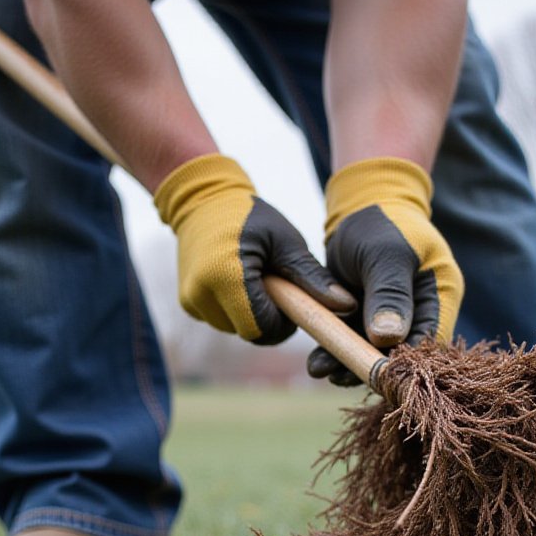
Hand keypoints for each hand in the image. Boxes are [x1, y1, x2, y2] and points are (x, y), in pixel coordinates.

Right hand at [154, 154, 354, 343]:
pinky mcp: (188, 303)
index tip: (292, 301)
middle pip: (250, 333)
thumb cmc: (251, 216)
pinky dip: (237, 309)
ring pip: (237, 329)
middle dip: (270, 319)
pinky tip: (240, 281)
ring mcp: (191, 301)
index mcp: (226, 277)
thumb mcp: (287, 241)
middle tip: (278, 289)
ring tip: (258, 279)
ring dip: (254, 314)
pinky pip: (223, 320)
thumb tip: (347, 307)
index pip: (263, 329)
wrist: (202, 201)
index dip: (283, 323)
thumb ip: (312, 277)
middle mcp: (202, 294)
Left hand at [308, 157, 462, 384]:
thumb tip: (387, 340)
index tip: (375, 371)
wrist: (362, 205)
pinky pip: (355, 341)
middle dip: (370, 366)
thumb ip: (388, 295)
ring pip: (373, 351)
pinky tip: (318, 362)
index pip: (429, 340)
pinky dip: (337, 350)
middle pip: (401, 353)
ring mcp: (395, 317)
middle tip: (339, 375)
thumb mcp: (386, 255)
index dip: (405, 361)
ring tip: (319, 370)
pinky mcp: (370, 318)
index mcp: (440, 296)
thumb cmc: (381, 223)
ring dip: (347, 361)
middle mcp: (421, 312)